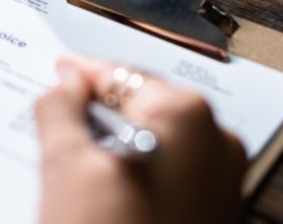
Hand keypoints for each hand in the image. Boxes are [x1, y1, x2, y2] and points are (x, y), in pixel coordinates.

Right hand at [34, 54, 246, 223]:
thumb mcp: (65, 166)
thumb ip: (60, 109)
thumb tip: (65, 84)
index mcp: (186, 117)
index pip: (121, 75)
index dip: (82, 74)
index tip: (61, 72)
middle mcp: (217, 144)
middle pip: (143, 108)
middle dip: (100, 114)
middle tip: (59, 120)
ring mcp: (223, 184)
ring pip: (156, 144)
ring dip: (116, 147)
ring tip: (76, 167)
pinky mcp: (216, 217)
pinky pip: (170, 177)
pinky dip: (137, 175)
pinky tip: (104, 196)